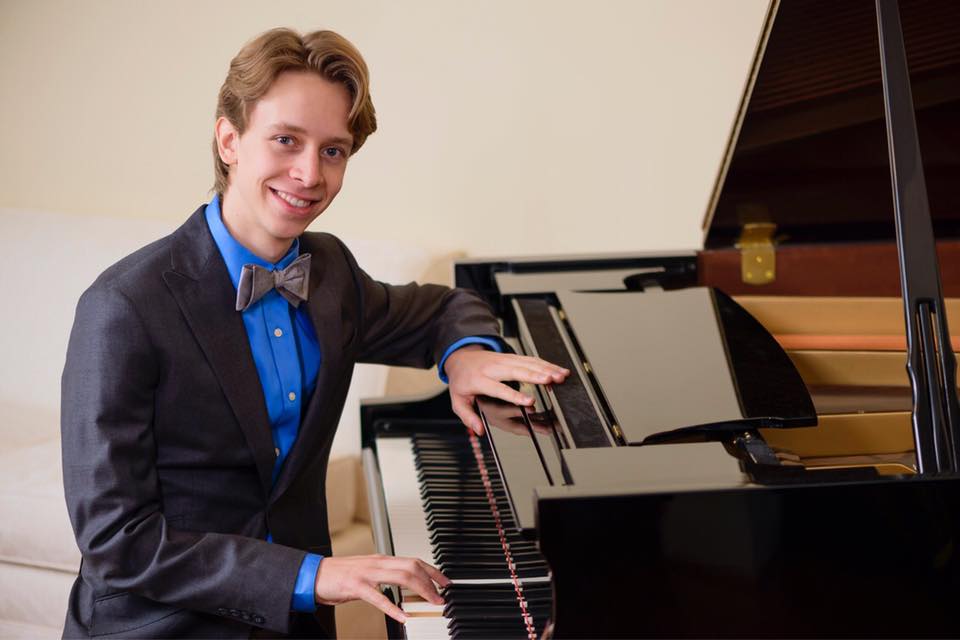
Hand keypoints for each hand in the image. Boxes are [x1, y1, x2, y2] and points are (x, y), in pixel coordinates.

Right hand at [314, 554, 448, 623]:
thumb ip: (386, 576)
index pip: (413, 561)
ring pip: (401, 577)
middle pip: (412, 567)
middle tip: (441, 596)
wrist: (314, 575)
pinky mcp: (355, 586)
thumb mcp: (368, 573)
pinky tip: (402, 616)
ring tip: (431, 602)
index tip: (445, 582)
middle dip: (431, 581)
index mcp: (381, 560)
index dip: (432, 571)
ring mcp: (367, 574)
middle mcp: (377, 563)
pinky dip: (392, 607)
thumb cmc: (340, 575)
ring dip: (420, 590)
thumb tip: (405, 585)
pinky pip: (378, 597)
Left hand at [444, 345, 568, 434]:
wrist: (461, 358)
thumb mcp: (458, 401)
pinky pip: (531, 359)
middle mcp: (493, 368)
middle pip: (517, 371)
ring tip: (560, 376)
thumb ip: (467, 416)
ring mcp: (504, 360)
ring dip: (545, 368)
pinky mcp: (512, 357)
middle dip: (535, 376)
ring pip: (527, 363)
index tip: (530, 401)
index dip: (515, 395)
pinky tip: (558, 369)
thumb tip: (479, 430)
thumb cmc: (462, 381)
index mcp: (480, 380)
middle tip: (551, 381)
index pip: (499, 388)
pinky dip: (546, 364)